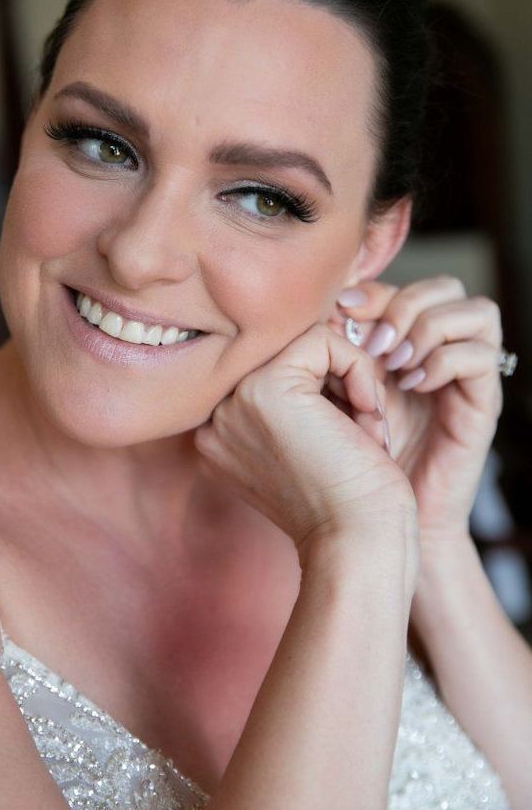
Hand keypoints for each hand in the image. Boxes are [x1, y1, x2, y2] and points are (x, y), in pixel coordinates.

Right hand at [193, 323, 416, 558]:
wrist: (359, 545)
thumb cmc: (353, 508)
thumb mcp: (314, 445)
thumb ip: (302, 399)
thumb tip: (327, 331)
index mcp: (220, 438)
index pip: (277, 376)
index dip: (327, 393)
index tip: (352, 437)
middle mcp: (215, 420)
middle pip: (290, 356)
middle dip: (340, 383)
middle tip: (365, 430)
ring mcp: (234, 402)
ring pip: (307, 343)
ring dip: (352, 378)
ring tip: (367, 427)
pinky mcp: (266, 387)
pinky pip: (323, 339)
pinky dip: (360, 370)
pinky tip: (368, 416)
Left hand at [334, 277, 502, 548]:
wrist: (378, 524)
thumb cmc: (345, 462)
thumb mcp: (329, 395)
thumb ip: (330, 351)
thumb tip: (326, 306)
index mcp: (402, 345)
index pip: (400, 286)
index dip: (372, 291)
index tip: (337, 311)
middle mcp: (440, 353)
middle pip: (445, 286)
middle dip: (403, 304)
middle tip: (371, 346)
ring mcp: (467, 377)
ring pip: (475, 310)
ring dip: (428, 330)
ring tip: (395, 366)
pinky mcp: (484, 404)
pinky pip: (481, 355)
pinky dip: (443, 362)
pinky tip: (412, 387)